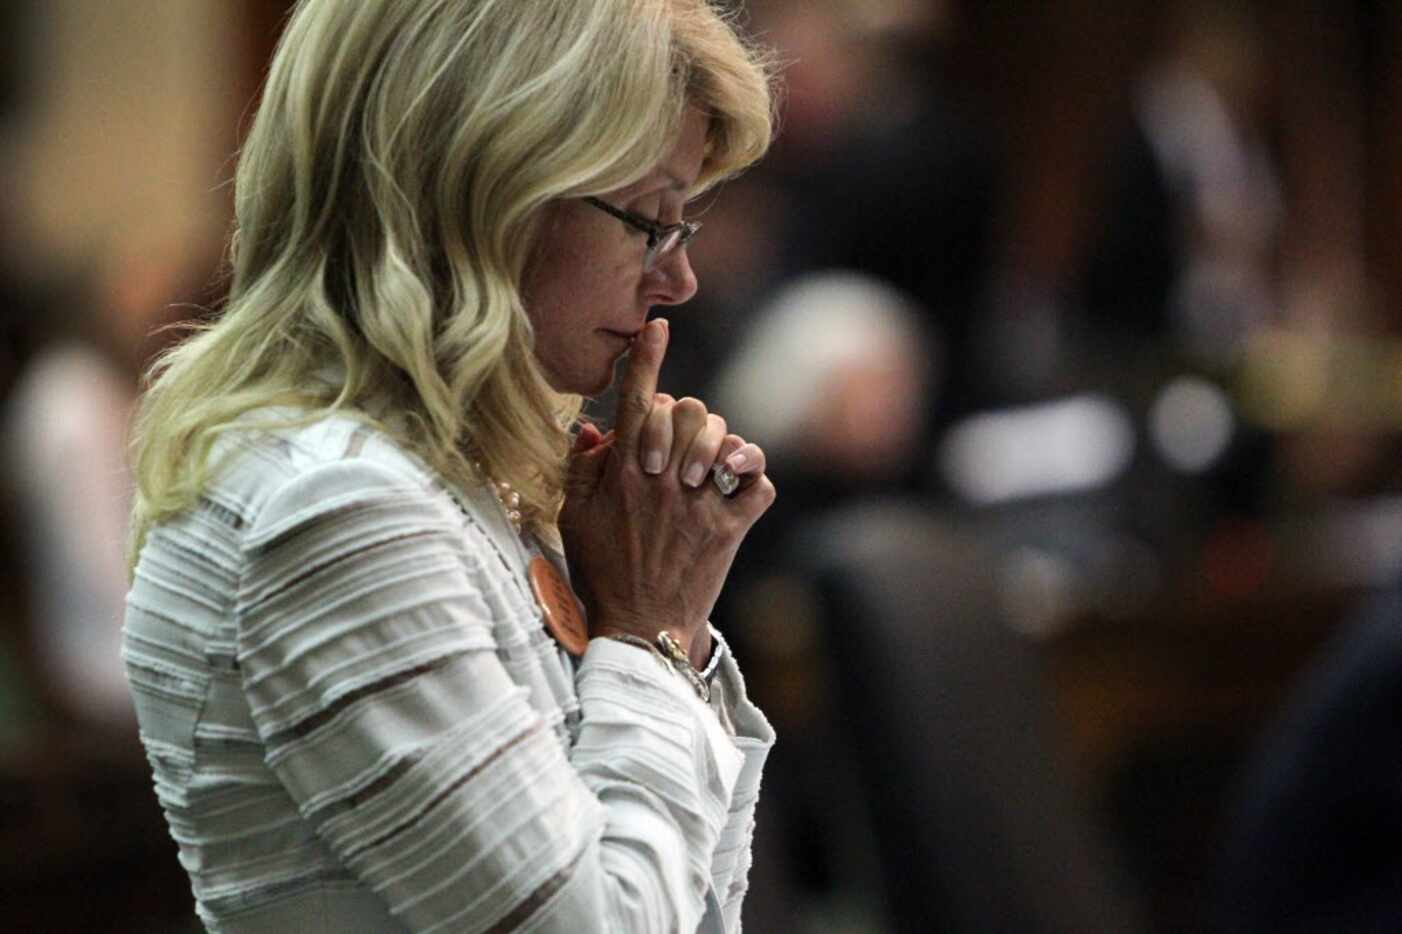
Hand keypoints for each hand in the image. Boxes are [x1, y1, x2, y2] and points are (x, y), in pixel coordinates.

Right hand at [560, 318, 775, 666]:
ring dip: (720, 444)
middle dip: (685, 415)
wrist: (642, 632)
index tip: (657, 329)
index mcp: (623, 475)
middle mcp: (664, 482)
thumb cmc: (602, 573)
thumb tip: (591, 427)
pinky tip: (737, 488)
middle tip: (678, 443)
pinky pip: (760, 484)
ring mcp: (701, 505)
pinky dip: (754, 479)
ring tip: (707, 466)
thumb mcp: (574, 519)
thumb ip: (581, 468)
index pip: (635, 402)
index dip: (647, 359)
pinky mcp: (731, 531)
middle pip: (688, 411)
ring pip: (726, 440)